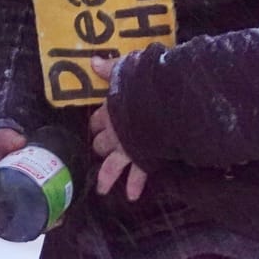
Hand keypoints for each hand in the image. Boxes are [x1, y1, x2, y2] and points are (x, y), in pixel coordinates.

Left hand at [87, 57, 146, 201]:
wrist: (164, 103)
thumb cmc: (145, 84)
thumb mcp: (126, 70)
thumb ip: (110, 68)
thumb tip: (94, 61)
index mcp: (110, 110)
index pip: (97, 120)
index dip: (96, 123)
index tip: (96, 126)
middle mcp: (115, 132)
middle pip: (101, 144)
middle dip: (100, 149)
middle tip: (101, 153)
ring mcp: (127, 147)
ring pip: (111, 166)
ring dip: (107, 178)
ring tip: (102, 190)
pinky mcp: (143, 158)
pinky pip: (137, 175)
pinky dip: (135, 185)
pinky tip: (133, 197)